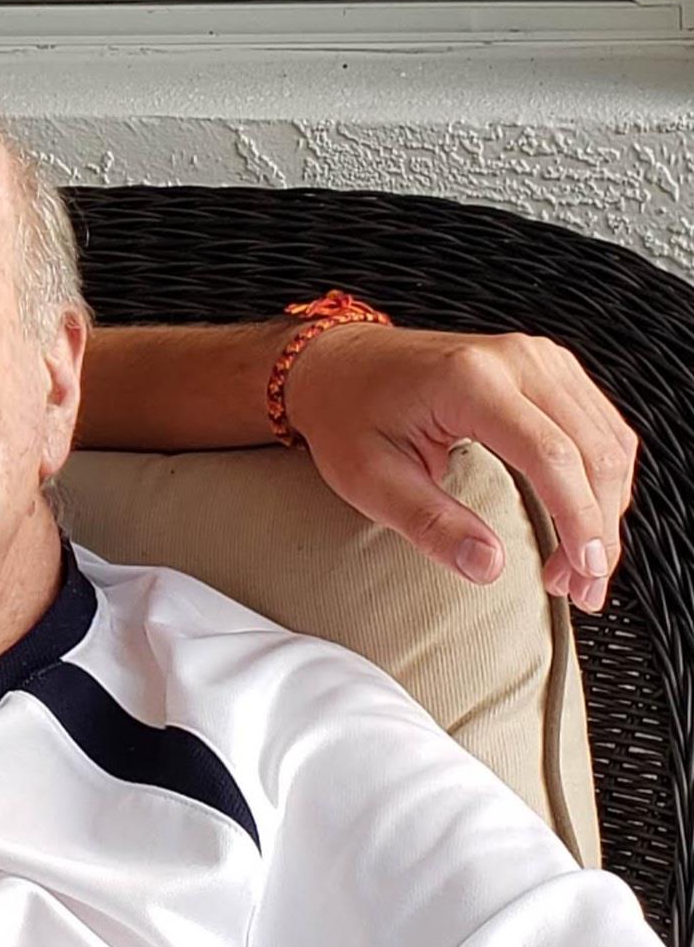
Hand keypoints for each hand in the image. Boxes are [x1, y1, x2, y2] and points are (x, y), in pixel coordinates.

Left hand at [287, 324, 637, 611]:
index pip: (552, 456)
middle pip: (593, 450)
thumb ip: (430, 524)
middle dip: (598, 526)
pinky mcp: (548, 367)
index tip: (584, 573)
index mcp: (470, 381)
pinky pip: (599, 426)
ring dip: (606, 507)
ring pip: (608, 439)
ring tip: (578, 565)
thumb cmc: (347, 416)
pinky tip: (584, 518)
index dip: (579, 519)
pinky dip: (601, 477)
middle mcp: (517, 359)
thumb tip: (489, 567)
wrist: (339, 363)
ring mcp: (538, 357)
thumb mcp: (369, 480)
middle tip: (581, 588)